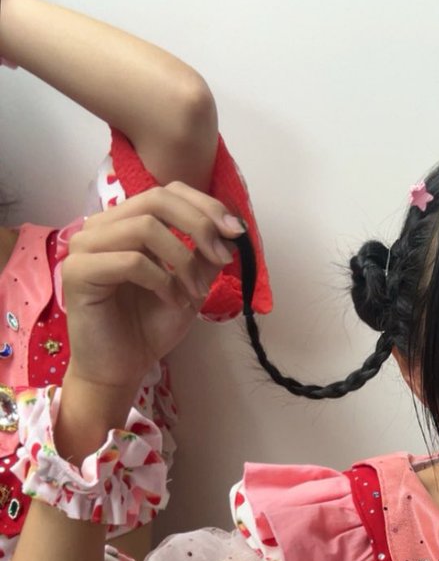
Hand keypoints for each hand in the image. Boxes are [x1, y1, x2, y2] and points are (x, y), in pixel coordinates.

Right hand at [62, 183, 240, 400]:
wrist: (122, 368)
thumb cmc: (150, 327)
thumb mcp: (190, 284)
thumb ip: (204, 254)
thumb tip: (230, 230)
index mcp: (125, 223)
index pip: (167, 192)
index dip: (205, 205)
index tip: (236, 233)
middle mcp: (101, 226)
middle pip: (156, 199)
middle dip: (199, 225)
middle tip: (222, 258)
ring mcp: (86, 246)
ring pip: (145, 227)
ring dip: (183, 260)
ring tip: (195, 292)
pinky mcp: (79, 271)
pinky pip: (131, 260)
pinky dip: (162, 281)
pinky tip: (173, 302)